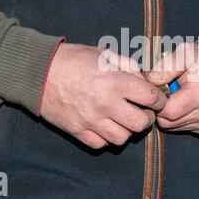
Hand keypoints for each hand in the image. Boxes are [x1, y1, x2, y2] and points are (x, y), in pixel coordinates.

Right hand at [40, 43, 166, 148]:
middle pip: (141, 124)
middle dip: (147, 118)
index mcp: (115, 82)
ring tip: (123, 119)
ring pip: (122, 138)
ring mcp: (90, 120)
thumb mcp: (104, 54)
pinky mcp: (77, 131)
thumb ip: (128, 66)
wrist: (38, 72)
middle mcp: (105, 104)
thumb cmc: (73, 59)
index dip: (160, 100)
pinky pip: (100, 144)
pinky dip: (106, 137)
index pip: (151, 98)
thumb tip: (145, 80)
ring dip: (127, 130)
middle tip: (143, 112)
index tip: (158, 100)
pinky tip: (106, 126)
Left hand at [147, 42, 198, 133]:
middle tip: (161, 91)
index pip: (168, 111)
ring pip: (172, 127)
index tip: (155, 90)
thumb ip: (165, 67)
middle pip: (168, 122)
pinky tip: (178, 102)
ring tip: (171, 94)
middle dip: (158, 108)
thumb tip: (150, 81)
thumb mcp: (184, 53)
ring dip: (165, 113)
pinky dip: (174, 117)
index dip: (156, 102)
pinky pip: (179, 128)